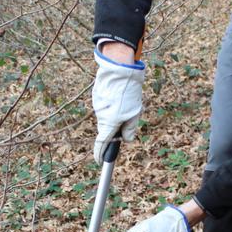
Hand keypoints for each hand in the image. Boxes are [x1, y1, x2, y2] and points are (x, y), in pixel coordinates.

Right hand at [92, 45, 144, 163]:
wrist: (118, 69)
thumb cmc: (128, 92)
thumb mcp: (135, 112)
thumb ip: (130, 128)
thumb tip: (127, 139)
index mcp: (110, 122)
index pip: (102, 144)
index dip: (100, 154)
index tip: (99, 162)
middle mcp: (100, 116)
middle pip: (106, 129)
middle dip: (115, 127)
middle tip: (128, 115)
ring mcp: (97, 106)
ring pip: (106, 116)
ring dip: (114, 113)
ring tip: (125, 100)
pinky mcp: (96, 97)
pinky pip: (104, 106)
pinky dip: (111, 104)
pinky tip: (118, 95)